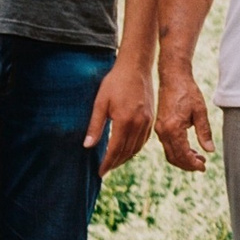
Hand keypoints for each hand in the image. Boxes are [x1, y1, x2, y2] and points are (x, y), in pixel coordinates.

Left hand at [86, 61, 154, 176]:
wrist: (136, 68)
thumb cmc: (115, 82)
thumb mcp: (100, 103)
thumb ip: (95, 126)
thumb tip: (87, 146)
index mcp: (124, 121)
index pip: (115, 150)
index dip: (107, 163)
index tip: (100, 172)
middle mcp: (138, 124)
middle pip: (126, 152)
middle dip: (115, 163)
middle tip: (105, 170)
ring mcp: (147, 122)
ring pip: (137, 148)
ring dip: (125, 158)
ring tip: (115, 162)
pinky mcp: (151, 118)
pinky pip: (144, 140)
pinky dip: (135, 149)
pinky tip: (128, 150)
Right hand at [155, 65, 214, 173]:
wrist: (173, 77)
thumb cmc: (188, 91)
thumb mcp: (200, 111)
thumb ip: (204, 132)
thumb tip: (209, 151)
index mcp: (173, 128)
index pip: (182, 154)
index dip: (193, 164)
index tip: (203, 167)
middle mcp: (163, 131)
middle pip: (174, 157)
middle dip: (188, 164)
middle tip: (202, 165)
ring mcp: (159, 129)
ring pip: (169, 152)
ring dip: (183, 158)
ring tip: (198, 158)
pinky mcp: (160, 126)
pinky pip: (167, 144)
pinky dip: (178, 150)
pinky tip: (190, 149)